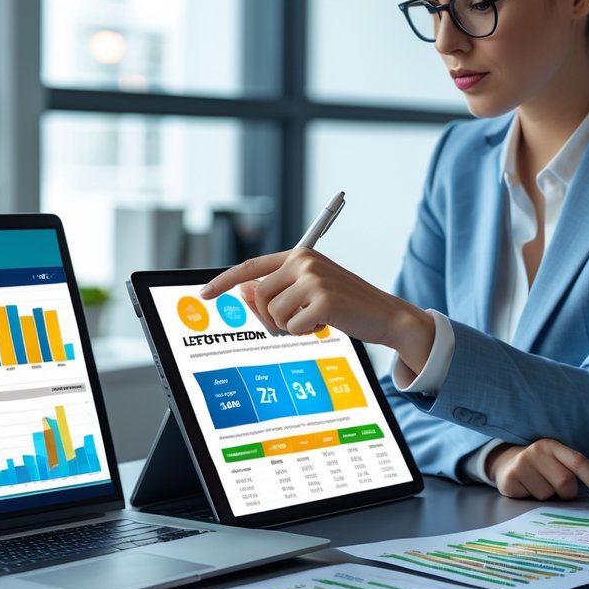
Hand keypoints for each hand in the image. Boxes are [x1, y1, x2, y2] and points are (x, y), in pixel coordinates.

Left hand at [200, 248, 435, 374]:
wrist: (385, 315)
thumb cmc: (346, 306)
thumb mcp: (309, 294)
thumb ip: (278, 291)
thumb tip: (244, 292)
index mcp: (299, 255)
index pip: (251, 267)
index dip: (223, 282)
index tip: (203, 295)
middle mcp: (304, 261)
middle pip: (259, 296)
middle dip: (270, 317)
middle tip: (294, 323)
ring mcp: (314, 279)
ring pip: (274, 313)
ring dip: (290, 327)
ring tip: (315, 320)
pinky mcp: (323, 300)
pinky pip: (293, 327)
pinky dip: (306, 333)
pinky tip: (326, 324)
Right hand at [485, 439, 588, 505]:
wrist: (506, 463)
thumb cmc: (541, 468)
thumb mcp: (556, 463)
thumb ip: (573, 473)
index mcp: (554, 446)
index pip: (580, 463)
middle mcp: (538, 450)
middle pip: (565, 482)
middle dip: (566, 493)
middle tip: (557, 491)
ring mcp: (522, 463)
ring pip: (548, 494)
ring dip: (547, 498)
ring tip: (537, 487)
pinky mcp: (510, 477)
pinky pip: (531, 499)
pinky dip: (532, 499)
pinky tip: (525, 489)